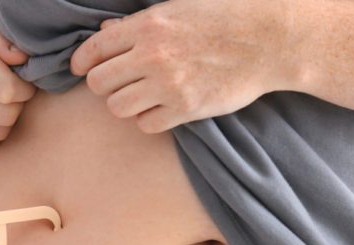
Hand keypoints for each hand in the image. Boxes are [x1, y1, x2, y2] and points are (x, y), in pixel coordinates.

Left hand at [70, 0, 293, 133]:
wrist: (272, 39)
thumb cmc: (225, 17)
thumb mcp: (179, 8)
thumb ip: (137, 23)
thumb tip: (104, 32)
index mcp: (148, 25)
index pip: (94, 50)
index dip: (82, 62)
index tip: (82, 69)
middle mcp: (152, 55)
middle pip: (99, 83)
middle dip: (104, 84)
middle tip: (119, 82)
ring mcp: (168, 85)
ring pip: (116, 107)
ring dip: (124, 104)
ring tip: (140, 96)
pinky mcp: (185, 109)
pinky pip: (145, 125)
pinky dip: (149, 119)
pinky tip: (161, 108)